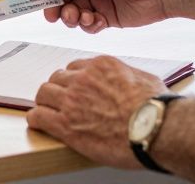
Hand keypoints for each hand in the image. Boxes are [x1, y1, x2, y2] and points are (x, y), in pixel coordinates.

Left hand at [26, 56, 168, 168]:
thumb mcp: (145, 78)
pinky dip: (37, 119)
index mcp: (101, 65)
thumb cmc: (157, 107)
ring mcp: (72, 101)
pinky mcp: (66, 125)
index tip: (75, 89)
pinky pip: (39, 116)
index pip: (75, 67)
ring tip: (48, 111)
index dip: (74, 80)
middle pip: (56, 78)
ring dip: (45, 102)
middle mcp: (83, 79)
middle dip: (58, 89)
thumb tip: (129, 78)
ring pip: (44, 94)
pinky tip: (39, 122)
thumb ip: (128, 75)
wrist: (156, 129)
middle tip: (61, 101)